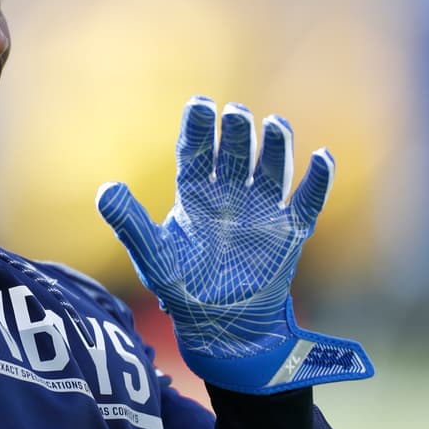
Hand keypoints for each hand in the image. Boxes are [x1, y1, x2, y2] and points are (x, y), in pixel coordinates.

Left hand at [96, 96, 373, 393]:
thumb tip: (105, 190)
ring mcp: (261, 211)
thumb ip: (129, 222)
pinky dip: (317, 182)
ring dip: (275, 148)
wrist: (218, 325)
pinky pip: (307, 202)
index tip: (199, 103)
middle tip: (237, 112)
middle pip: (234, 154)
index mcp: (193, 195)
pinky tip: (322, 158)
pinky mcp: (289, 233)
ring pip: (271, 170)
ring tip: (276, 125)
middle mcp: (228, 195)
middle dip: (236, 132)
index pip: (196, 152)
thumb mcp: (151, 254)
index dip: (199, 128)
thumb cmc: (180, 287)